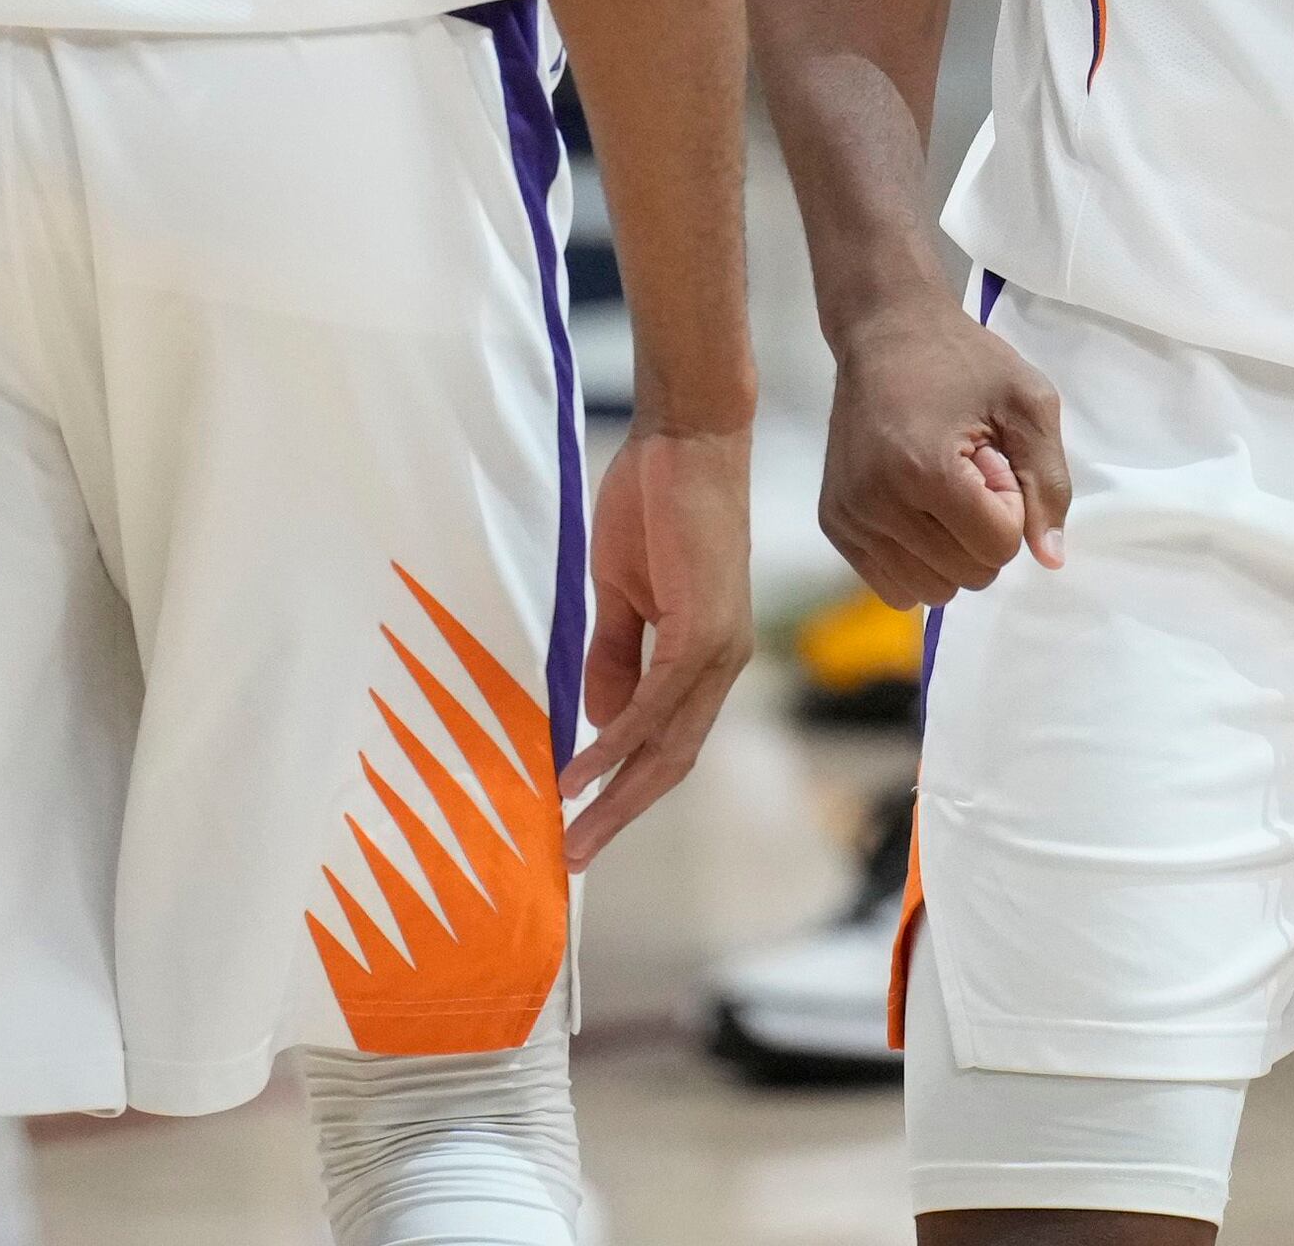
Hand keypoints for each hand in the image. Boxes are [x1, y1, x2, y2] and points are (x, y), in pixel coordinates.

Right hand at [565, 420, 753, 867]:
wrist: (689, 438)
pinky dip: (617, 742)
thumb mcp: (625, 592)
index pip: (667, 741)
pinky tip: (582, 771)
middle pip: (670, 761)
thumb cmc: (657, 503)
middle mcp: (721, 662)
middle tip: (575, 856)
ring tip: (572, 834)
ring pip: (666, 744)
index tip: (583, 822)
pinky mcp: (702, 630)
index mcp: (706, 654)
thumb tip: (600, 723)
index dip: (627, 786)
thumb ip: (616, 655)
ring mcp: (717, 649)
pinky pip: (654, 704)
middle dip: (620, 812)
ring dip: (616, 794)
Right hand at [818, 298, 1067, 607]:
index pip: (998, 547)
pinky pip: (893, 587)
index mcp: (926, 471)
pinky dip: (920, 563)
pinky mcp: (834, 524)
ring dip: (953, 552)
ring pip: (931, 592)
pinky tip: (919, 512)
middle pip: (969, 575)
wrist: (885, 331)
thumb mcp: (1028, 403)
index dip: (1011, 506)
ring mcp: (849, 517)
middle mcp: (876, 503)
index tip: (993, 460)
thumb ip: (1049, 483)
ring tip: (942, 489)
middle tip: (969, 470)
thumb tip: (1050, 559)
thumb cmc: (963, 361)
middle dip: (984, 530)